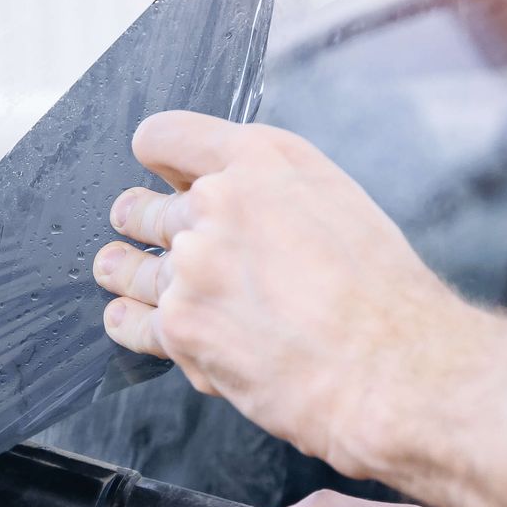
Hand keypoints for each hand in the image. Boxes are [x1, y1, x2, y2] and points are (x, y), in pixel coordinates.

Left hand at [92, 110, 494, 479]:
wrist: (390, 369)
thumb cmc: (384, 299)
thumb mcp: (340, 206)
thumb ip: (277, 194)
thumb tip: (244, 206)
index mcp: (263, 160)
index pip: (169, 137)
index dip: (159, 156)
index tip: (157, 168)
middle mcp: (218, 202)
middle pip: (146, 205)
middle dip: (142, 218)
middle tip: (136, 223)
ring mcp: (192, 264)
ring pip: (132, 263)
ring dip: (125, 268)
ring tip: (116, 268)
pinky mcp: (180, 324)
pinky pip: (131, 321)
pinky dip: (130, 322)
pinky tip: (126, 318)